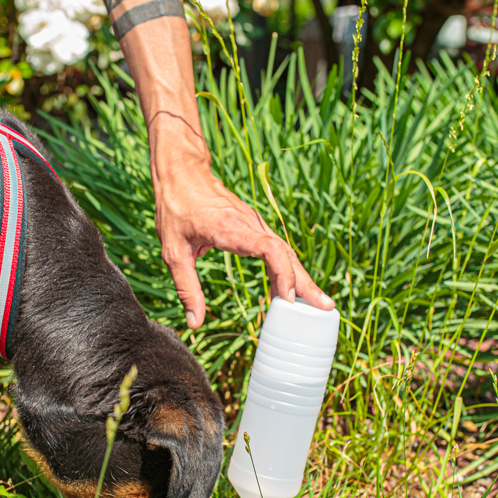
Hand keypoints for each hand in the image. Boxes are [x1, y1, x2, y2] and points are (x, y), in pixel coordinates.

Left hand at [154, 157, 334, 329]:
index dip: (283, 273)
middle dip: (305, 282)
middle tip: (324, 307)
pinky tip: (289, 291)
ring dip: (301, 278)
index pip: (270, 248)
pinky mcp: (254, 227)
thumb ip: (186, 289)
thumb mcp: (173, 253)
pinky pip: (276, 249)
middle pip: (286, 254)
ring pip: (285, 252)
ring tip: (317, 304)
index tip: (285, 297)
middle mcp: (250, 224)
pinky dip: (287, 270)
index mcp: (232, 229)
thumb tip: (195, 323)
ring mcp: (255, 224)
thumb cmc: (176, 209)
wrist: (182, 174)